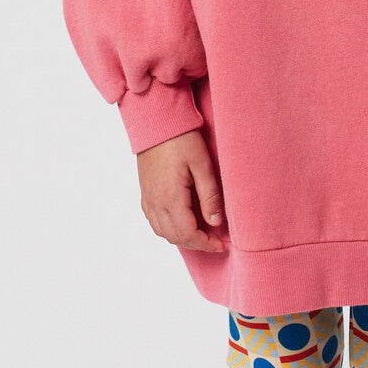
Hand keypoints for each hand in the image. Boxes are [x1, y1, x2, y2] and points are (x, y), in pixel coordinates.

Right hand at [136, 128, 229, 252]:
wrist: (156, 122)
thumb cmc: (181, 139)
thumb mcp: (202, 165)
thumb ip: (210, 196)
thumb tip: (216, 222)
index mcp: (171, 198)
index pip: (188, 234)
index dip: (206, 244)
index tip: (221, 244)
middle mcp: (156, 203)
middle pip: (175, 237)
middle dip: (196, 244)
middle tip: (215, 241)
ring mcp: (148, 199)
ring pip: (163, 232)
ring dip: (182, 238)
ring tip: (201, 234)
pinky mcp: (145, 193)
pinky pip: (154, 221)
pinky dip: (168, 229)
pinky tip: (182, 222)